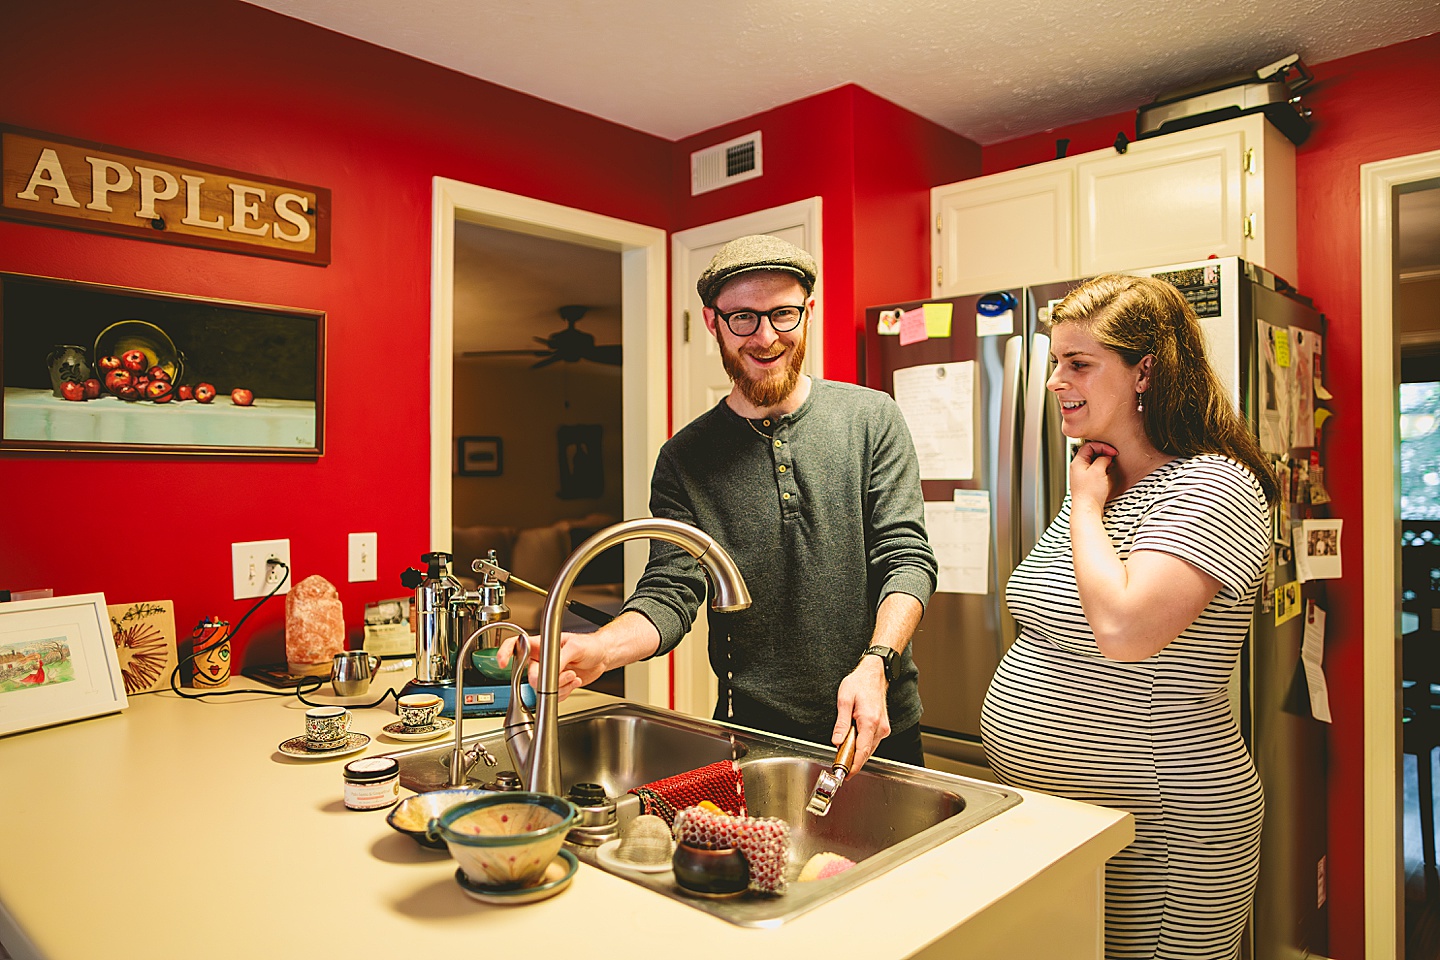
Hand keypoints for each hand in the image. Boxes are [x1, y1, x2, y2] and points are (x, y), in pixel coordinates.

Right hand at [496, 630, 608, 698]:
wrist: (602, 657)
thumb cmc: (590, 645)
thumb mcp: (575, 647)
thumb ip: (559, 659)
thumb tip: (548, 671)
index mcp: (541, 645)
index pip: (516, 646)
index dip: (504, 653)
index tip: (501, 663)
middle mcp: (541, 660)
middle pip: (530, 675)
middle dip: (548, 680)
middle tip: (564, 673)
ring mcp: (548, 673)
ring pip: (542, 689)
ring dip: (560, 686)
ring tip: (573, 675)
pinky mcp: (556, 685)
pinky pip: (552, 696)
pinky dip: (565, 692)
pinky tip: (574, 681)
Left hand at [834, 657, 890, 771]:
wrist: (874, 674)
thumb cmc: (859, 683)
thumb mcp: (844, 700)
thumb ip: (841, 723)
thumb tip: (837, 741)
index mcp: (869, 721)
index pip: (862, 751)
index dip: (853, 765)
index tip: (845, 774)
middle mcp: (880, 727)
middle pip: (866, 753)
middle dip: (853, 761)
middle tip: (839, 764)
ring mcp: (883, 728)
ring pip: (870, 749)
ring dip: (857, 753)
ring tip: (844, 753)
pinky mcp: (883, 727)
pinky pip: (872, 742)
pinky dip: (863, 746)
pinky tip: (853, 742)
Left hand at [1069, 441, 1118, 510]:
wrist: (1087, 509)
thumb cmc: (1090, 492)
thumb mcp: (1098, 470)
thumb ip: (1102, 459)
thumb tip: (1106, 456)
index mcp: (1077, 462)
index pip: (1089, 446)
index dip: (1102, 447)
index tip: (1112, 452)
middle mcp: (1078, 468)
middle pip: (1092, 453)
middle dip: (1104, 454)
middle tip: (1112, 458)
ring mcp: (1082, 475)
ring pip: (1094, 463)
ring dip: (1104, 462)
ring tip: (1111, 467)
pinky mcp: (1088, 483)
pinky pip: (1096, 471)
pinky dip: (1103, 470)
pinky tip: (1108, 474)